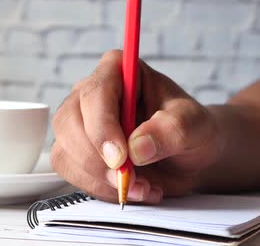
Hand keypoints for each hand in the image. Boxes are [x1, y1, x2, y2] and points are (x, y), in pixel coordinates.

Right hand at [50, 50, 221, 203]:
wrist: (189, 155)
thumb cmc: (191, 129)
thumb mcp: (195, 125)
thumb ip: (171, 130)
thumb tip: (137, 146)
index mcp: (119, 70)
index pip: (95, 93)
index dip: (102, 127)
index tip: (120, 158)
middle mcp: (91, 93)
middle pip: (70, 123)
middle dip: (97, 160)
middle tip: (131, 180)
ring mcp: (79, 122)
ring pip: (65, 151)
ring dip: (101, 179)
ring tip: (142, 186)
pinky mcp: (76, 151)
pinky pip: (71, 172)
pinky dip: (100, 189)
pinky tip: (131, 189)